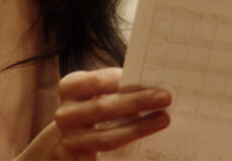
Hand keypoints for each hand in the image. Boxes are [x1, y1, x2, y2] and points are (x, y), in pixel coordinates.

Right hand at [45, 67, 171, 158]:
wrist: (73, 136)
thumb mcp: (97, 91)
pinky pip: (106, 158)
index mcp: (70, 87)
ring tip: (164, 119)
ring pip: (107, 137)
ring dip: (139, 128)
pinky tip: (148, 145)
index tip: (150, 79)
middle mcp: (66, 114)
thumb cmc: (94, 105)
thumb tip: (154, 84)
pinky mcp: (78, 160)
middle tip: (166, 97)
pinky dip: (130, 150)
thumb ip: (118, 86)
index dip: (124, 80)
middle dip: (138, 102)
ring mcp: (70, 140)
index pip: (97, 81)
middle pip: (104, 108)